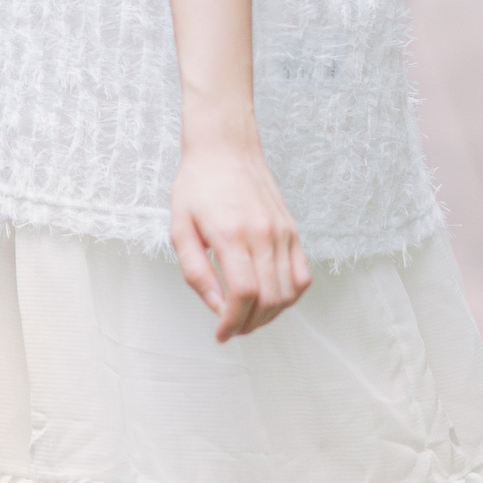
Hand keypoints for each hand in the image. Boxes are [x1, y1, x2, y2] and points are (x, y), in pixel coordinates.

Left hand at [170, 136, 311, 340]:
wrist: (226, 148)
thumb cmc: (197, 187)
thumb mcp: (180, 228)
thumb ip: (195, 272)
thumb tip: (217, 308)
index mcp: (231, 234)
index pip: (244, 293)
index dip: (234, 321)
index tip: (222, 334)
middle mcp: (263, 234)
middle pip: (269, 298)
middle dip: (250, 324)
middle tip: (232, 330)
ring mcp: (283, 232)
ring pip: (289, 291)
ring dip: (271, 315)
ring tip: (249, 319)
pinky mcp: (292, 230)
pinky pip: (302, 274)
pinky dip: (290, 296)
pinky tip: (271, 300)